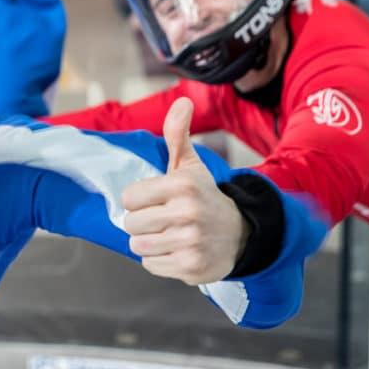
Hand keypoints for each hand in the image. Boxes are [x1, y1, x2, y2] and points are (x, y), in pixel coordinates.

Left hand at [121, 97, 247, 285]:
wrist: (239, 234)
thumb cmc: (203, 196)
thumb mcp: (189, 166)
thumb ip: (177, 135)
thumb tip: (182, 101)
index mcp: (181, 185)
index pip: (129, 198)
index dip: (138, 200)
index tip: (156, 200)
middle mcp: (188, 213)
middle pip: (130, 224)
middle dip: (142, 223)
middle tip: (163, 219)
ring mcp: (191, 242)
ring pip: (138, 246)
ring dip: (148, 242)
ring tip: (169, 234)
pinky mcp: (192, 267)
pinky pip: (151, 265)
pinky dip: (159, 260)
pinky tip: (177, 250)